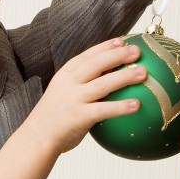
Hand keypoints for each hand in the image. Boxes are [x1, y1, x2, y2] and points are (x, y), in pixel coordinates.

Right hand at [27, 37, 146, 154]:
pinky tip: (137, 105)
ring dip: (125, 77)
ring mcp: (74, 99)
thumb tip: (110, 74)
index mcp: (66, 74)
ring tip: (143, 73)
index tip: (122, 41)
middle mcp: (70, 83)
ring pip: (103, 84)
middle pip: (97, 64)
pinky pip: (104, 110)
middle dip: (118, 55)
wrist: (36, 137)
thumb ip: (82, 82)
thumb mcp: (63, 91)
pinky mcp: (79, 116)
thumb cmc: (55, 115)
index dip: (105, 47)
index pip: (88, 55)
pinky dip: (121, 107)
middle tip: (137, 52)